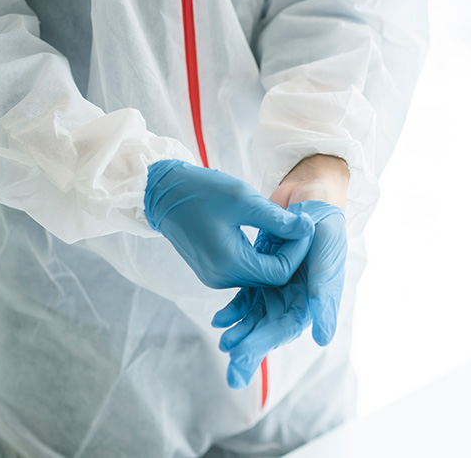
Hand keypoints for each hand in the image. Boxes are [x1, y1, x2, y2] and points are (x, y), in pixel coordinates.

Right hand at [143, 160, 313, 288]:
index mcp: (228, 264)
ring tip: (286, 227)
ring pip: (261, 275)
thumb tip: (307, 229)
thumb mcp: (243, 199)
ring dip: (277, 254)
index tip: (305, 226)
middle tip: (299, 225)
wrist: (163, 192)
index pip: (279, 273)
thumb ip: (277, 219)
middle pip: (271, 278)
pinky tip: (268, 234)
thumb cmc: (201, 191)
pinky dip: (262, 255)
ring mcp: (216, 278)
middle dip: (290, 253)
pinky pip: (247, 270)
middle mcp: (221, 279)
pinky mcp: (214, 270)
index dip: (298, 251)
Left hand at [212, 155, 348, 387]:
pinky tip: (221, 319)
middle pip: (270, 328)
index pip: (286, 327)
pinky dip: (235, 309)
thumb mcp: (324, 254)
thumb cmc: (323, 222)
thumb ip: (323, 293)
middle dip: (251, 349)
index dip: (264, 342)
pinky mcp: (263, 272)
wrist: (309, 193)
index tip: (241, 354)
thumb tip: (321, 337)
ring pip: (256, 316)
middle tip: (232, 372)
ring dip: (241, 332)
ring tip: (225, 345)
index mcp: (313, 297)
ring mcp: (278, 285)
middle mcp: (295, 296)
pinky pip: (247, 297)